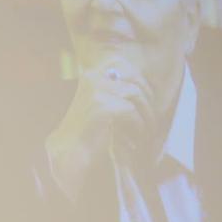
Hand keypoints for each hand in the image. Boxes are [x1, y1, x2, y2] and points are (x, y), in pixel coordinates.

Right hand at [45, 60, 156, 199]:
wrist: (69, 155)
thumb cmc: (88, 134)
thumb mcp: (101, 104)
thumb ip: (117, 91)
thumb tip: (144, 84)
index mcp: (91, 75)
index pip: (124, 65)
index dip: (141, 84)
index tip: (148, 104)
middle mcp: (92, 77)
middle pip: (134, 80)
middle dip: (148, 101)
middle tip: (151, 122)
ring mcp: (95, 90)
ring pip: (135, 94)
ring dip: (146, 115)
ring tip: (147, 132)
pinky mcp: (100, 105)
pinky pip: (130, 110)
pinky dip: (137, 125)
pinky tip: (135, 139)